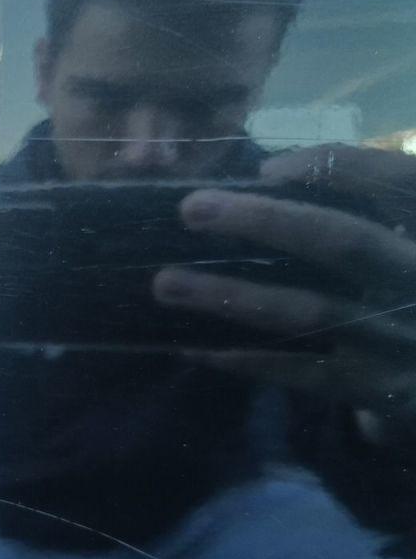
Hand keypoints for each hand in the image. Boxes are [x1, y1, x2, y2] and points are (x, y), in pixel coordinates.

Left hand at [152, 145, 415, 440]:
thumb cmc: (413, 296)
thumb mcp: (407, 241)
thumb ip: (370, 207)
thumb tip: (268, 176)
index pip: (398, 181)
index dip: (336, 167)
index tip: (265, 170)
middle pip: (344, 242)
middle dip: (264, 222)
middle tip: (191, 209)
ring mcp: (403, 340)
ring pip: (309, 312)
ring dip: (231, 297)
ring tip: (166, 284)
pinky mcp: (380, 391)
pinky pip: (302, 374)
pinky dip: (246, 360)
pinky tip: (193, 348)